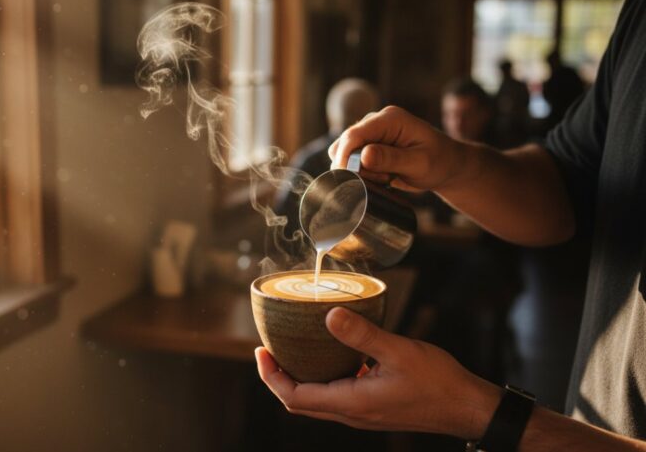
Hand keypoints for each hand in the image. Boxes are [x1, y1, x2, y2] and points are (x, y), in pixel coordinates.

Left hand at [255, 307, 500, 438]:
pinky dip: (322, 377)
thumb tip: (329, 315)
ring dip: (299, 378)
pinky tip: (330, 353)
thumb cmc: (438, 383)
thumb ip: (362, 335)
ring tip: (292, 348)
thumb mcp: (398, 352)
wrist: (467, 407)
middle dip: (278, 377)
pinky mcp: (372, 407)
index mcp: (351, 403)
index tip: (261, 352)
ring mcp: (361, 413)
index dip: (271, 377)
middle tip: (268, 349)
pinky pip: (336, 395)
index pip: (294, 397)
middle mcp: (351, 413)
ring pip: (316, 400)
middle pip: (299, 402)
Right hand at [328, 106, 471, 191]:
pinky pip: (351, 161)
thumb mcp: (419, 163)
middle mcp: (376, 122)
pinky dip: (362, 173)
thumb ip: (391, 159)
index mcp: (390, 119)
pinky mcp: (368, 146)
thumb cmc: (439, 162)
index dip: (345, 156)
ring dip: (359, 171)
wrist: (447, 165)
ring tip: (385, 177)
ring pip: (344, 153)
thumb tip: (363, 155)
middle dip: (355, 166)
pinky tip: (382, 177)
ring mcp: (371, 134)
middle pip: (345, 144)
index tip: (349, 178)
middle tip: (383, 178)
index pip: (355, 134)